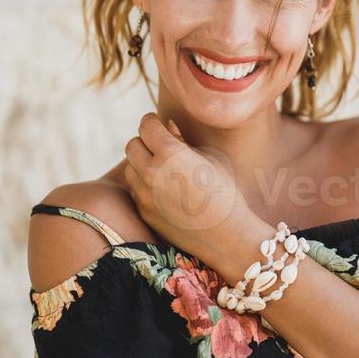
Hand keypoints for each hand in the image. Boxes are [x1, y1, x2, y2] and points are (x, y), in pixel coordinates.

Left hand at [122, 113, 254, 259]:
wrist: (228, 236)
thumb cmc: (226, 192)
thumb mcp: (211, 159)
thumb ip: (183, 140)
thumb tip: (166, 125)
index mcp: (170, 152)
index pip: (146, 126)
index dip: (152, 122)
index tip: (157, 124)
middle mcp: (152, 172)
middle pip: (132, 145)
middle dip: (144, 142)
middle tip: (159, 146)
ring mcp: (145, 195)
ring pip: (131, 169)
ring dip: (142, 165)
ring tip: (164, 170)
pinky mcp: (144, 212)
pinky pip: (136, 191)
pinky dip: (145, 186)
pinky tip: (166, 190)